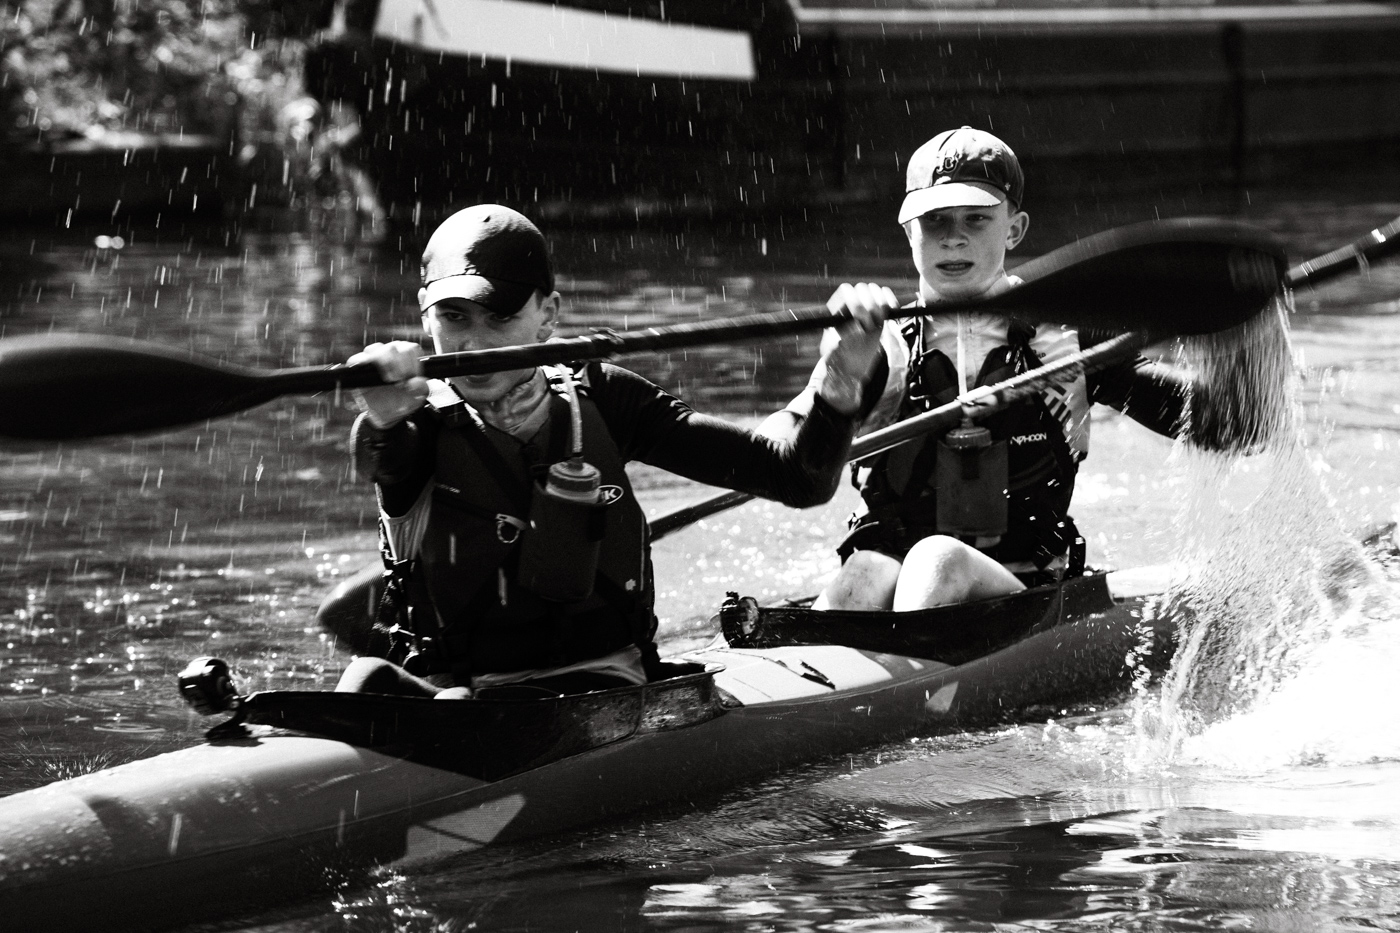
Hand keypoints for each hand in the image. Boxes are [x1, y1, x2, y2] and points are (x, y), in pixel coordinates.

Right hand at [350, 341, 428, 427]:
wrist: (384, 415)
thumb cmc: (400, 402)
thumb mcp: (416, 399)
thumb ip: (421, 389)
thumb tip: (416, 381)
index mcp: (406, 358)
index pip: (411, 348)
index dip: (414, 361)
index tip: (413, 377)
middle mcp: (389, 355)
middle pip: (396, 346)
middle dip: (401, 364)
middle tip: (401, 382)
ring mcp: (372, 359)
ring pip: (377, 348)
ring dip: (386, 362)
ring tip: (390, 380)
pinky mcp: (357, 368)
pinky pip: (357, 358)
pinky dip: (363, 361)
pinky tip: (369, 369)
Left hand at [816, 282, 897, 413]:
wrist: (850, 365)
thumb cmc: (838, 357)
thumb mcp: (834, 350)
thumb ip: (842, 337)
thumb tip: (856, 326)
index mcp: (836, 309)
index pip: (847, 292)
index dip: (856, 302)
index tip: (862, 321)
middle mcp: (849, 304)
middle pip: (862, 289)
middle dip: (870, 306)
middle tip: (871, 326)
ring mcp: (864, 305)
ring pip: (875, 290)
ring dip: (881, 304)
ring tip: (879, 321)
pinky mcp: (878, 311)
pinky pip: (886, 296)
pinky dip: (891, 300)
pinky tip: (893, 310)